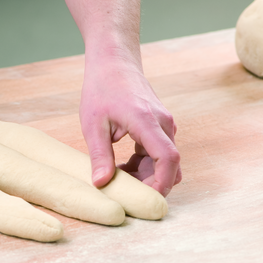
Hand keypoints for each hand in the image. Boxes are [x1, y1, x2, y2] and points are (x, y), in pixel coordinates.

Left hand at [80, 51, 180, 195]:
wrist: (114, 61)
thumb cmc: (101, 88)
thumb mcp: (93, 124)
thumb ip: (99, 155)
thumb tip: (100, 184)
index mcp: (147, 121)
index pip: (167, 158)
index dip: (161, 183)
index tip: (146, 200)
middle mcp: (163, 123)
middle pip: (170, 164)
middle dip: (152, 184)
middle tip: (125, 193)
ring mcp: (164, 124)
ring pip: (164, 161)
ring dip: (146, 175)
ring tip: (117, 178)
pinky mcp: (160, 126)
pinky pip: (159, 153)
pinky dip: (144, 165)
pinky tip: (121, 167)